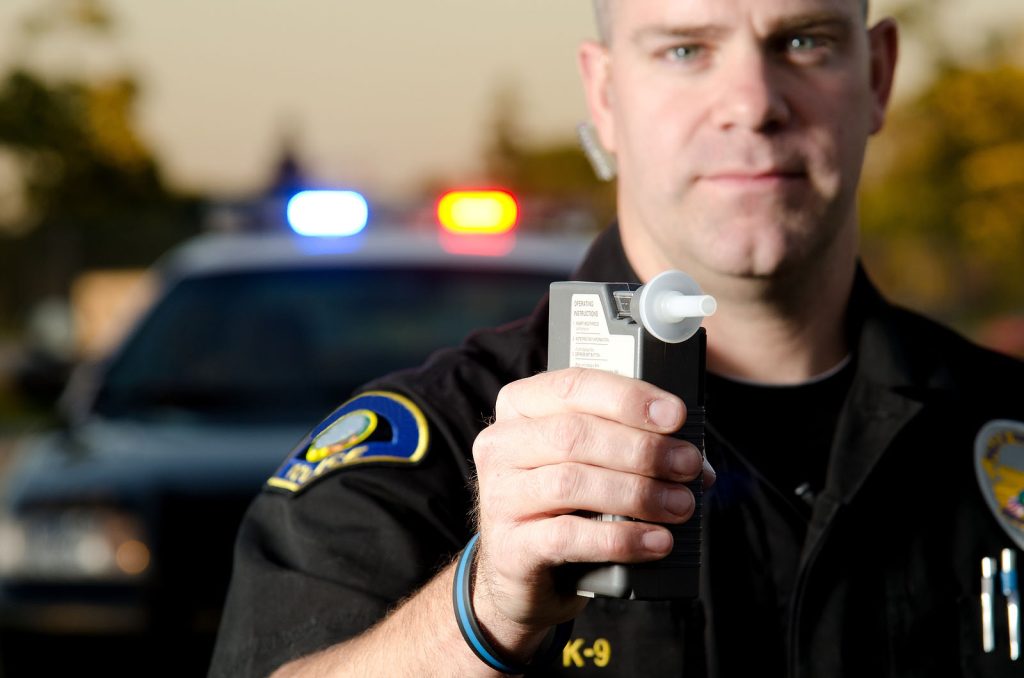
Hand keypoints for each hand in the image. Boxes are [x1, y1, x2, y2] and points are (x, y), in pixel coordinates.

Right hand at [470, 367, 712, 649]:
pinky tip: (656, 541)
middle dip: (642, 449)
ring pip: (571, 483)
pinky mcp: (509, 547)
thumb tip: (694, 457)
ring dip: (637, 493)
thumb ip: (630, 445)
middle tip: (688, 465)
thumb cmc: (563, 504)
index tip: (675, 415)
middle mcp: (501, 445)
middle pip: (574, 434)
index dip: (628, 398)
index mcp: (520, 407)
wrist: (521, 574)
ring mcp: (498, 496)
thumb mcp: (587, 462)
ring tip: (680, 505)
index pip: (573, 386)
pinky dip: (620, 538)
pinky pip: (567, 537)